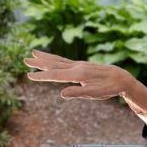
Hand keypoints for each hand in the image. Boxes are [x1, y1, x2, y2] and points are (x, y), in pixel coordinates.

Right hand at [25, 50, 146, 109]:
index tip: (28, 76)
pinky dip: (54, 59)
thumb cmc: (109, 88)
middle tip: (25, 59)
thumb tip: (61, 94)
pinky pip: (64, 61)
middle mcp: (77, 67)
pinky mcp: (81, 66)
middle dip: (39, 62)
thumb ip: (78, 93)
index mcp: (78, 74)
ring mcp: (79, 65)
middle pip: (54, 64)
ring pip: (58, 60)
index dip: (41, 76)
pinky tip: (51, 59)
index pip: (55, 75)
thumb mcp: (95, 94)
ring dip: (45, 57)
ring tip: (33, 53)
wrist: (122, 78)